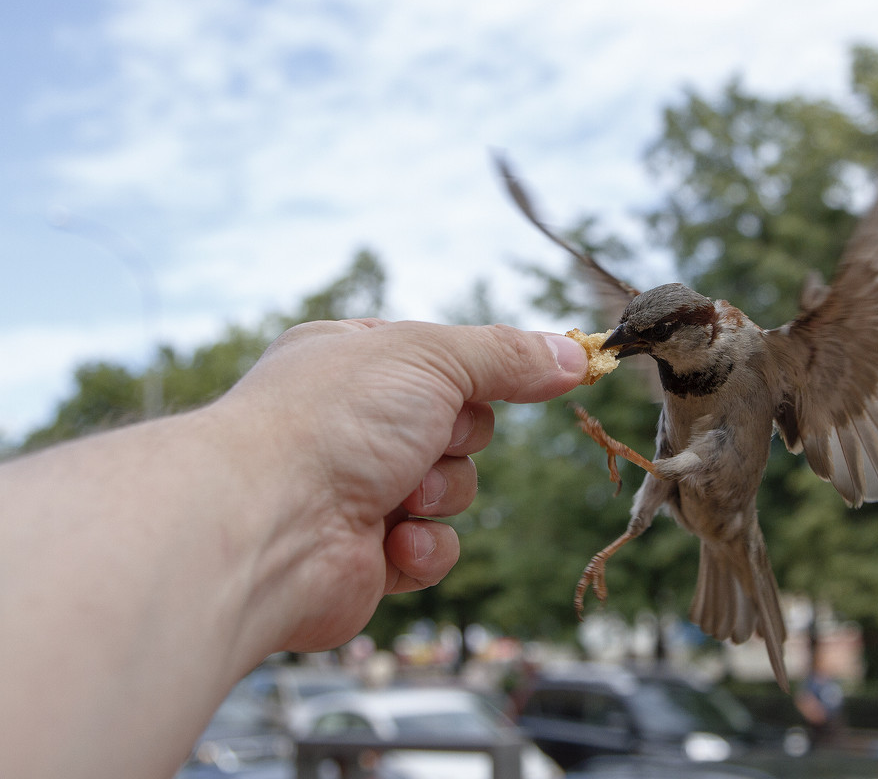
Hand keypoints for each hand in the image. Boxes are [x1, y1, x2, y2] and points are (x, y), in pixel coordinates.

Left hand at [215, 319, 586, 652]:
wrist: (266, 526)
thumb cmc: (332, 420)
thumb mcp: (431, 357)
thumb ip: (507, 355)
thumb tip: (577, 354)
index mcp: (352, 361)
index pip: (441, 360)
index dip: (479, 373)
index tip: (528, 377)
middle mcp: (350, 424)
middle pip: (457, 427)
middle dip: (454, 441)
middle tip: (426, 440)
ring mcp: (354, 491)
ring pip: (451, 490)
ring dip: (441, 494)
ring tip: (399, 497)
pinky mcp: (364, 557)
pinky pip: (432, 549)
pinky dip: (424, 547)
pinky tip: (394, 543)